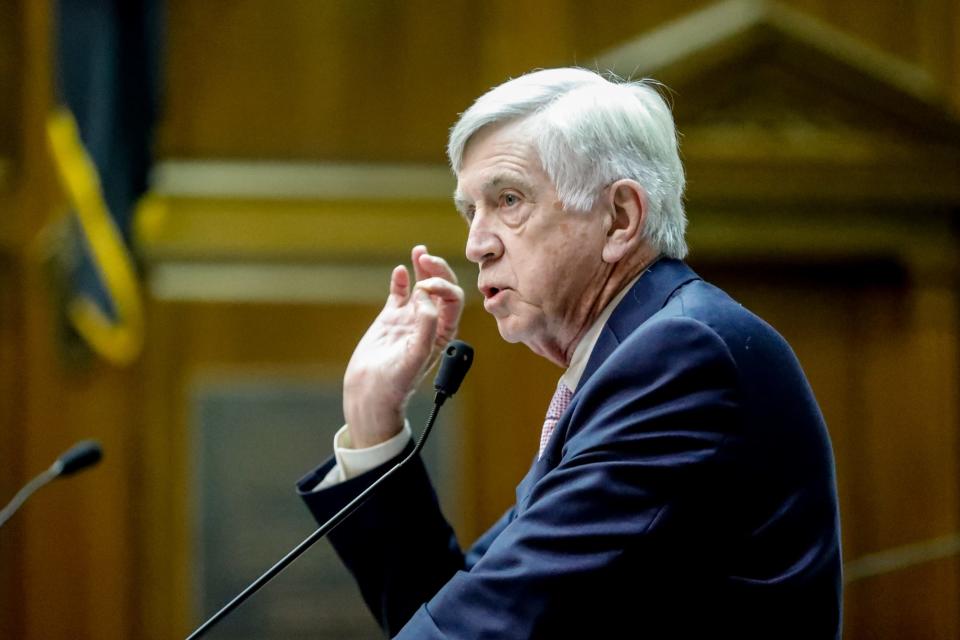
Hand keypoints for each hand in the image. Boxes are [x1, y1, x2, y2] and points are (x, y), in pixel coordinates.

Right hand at [343, 245, 462, 447]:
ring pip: (421, 287)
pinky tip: (399, 271)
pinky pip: (399, 294)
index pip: (453, 300)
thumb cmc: (396, 382)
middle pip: (441, 289)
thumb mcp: (415, 356)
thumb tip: (426, 298)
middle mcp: (430, 323)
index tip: (425, 286)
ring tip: (419, 251)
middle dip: (437, 271)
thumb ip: (425, 326)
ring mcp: (410, 319)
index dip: (443, 286)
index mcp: (443, 332)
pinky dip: (400, 281)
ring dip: (422, 268)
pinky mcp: (390, 319)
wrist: (370, 393)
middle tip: (425, 257)